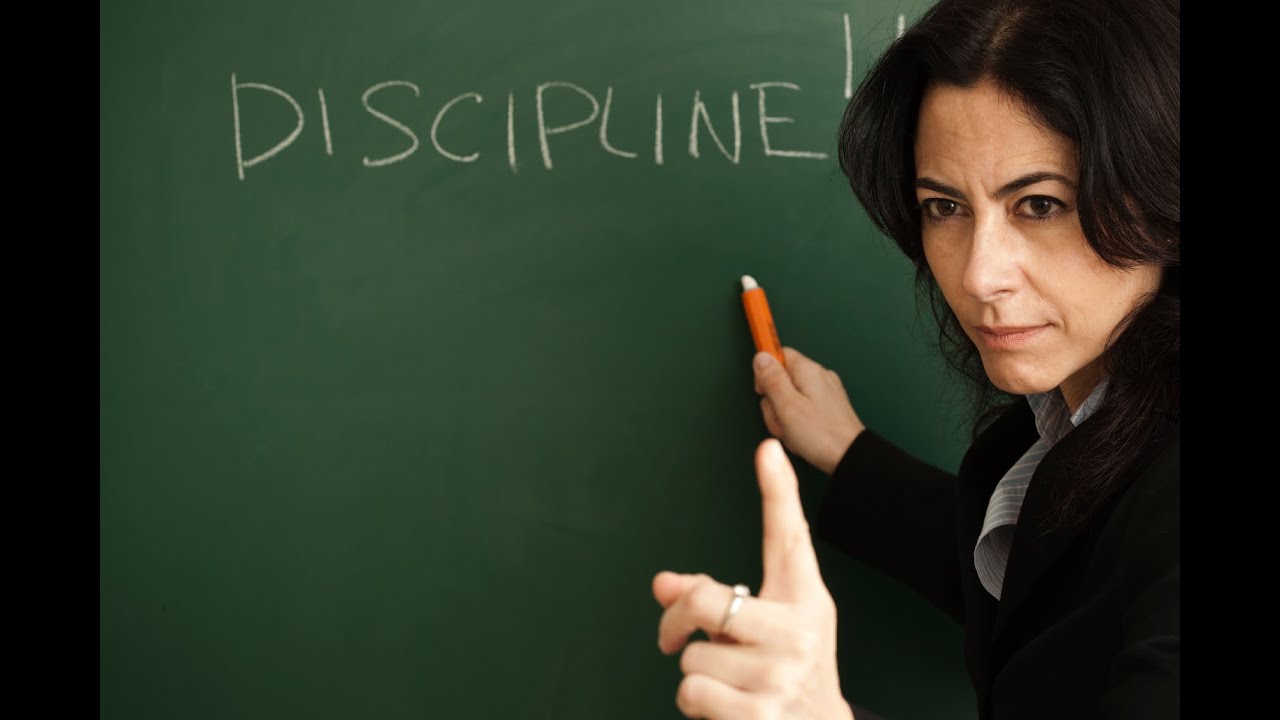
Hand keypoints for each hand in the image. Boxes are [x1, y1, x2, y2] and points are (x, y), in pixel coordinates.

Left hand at [652, 439, 854, 719]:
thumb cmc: (786, 674)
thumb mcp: (765, 631)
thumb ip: (717, 600)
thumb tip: (662, 583)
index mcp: (805, 601)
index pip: (789, 538)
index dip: (778, 490)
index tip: (766, 447)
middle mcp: (798, 632)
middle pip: (703, 601)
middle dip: (674, 622)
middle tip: (672, 639)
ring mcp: (780, 674)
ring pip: (691, 657)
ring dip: (696, 675)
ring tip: (730, 685)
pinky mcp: (759, 714)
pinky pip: (690, 694)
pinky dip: (695, 706)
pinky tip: (727, 710)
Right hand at [753, 348, 864, 475]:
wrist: (850, 456)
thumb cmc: (820, 434)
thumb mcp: (786, 405)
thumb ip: (771, 379)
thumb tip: (761, 357)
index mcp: (808, 370)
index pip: (779, 355)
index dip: (765, 373)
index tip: (762, 391)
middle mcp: (819, 376)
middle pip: (782, 380)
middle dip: (774, 403)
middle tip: (782, 420)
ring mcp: (825, 392)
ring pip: (791, 398)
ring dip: (784, 417)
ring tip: (792, 432)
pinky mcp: (828, 408)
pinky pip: (803, 409)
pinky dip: (797, 423)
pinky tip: (801, 436)